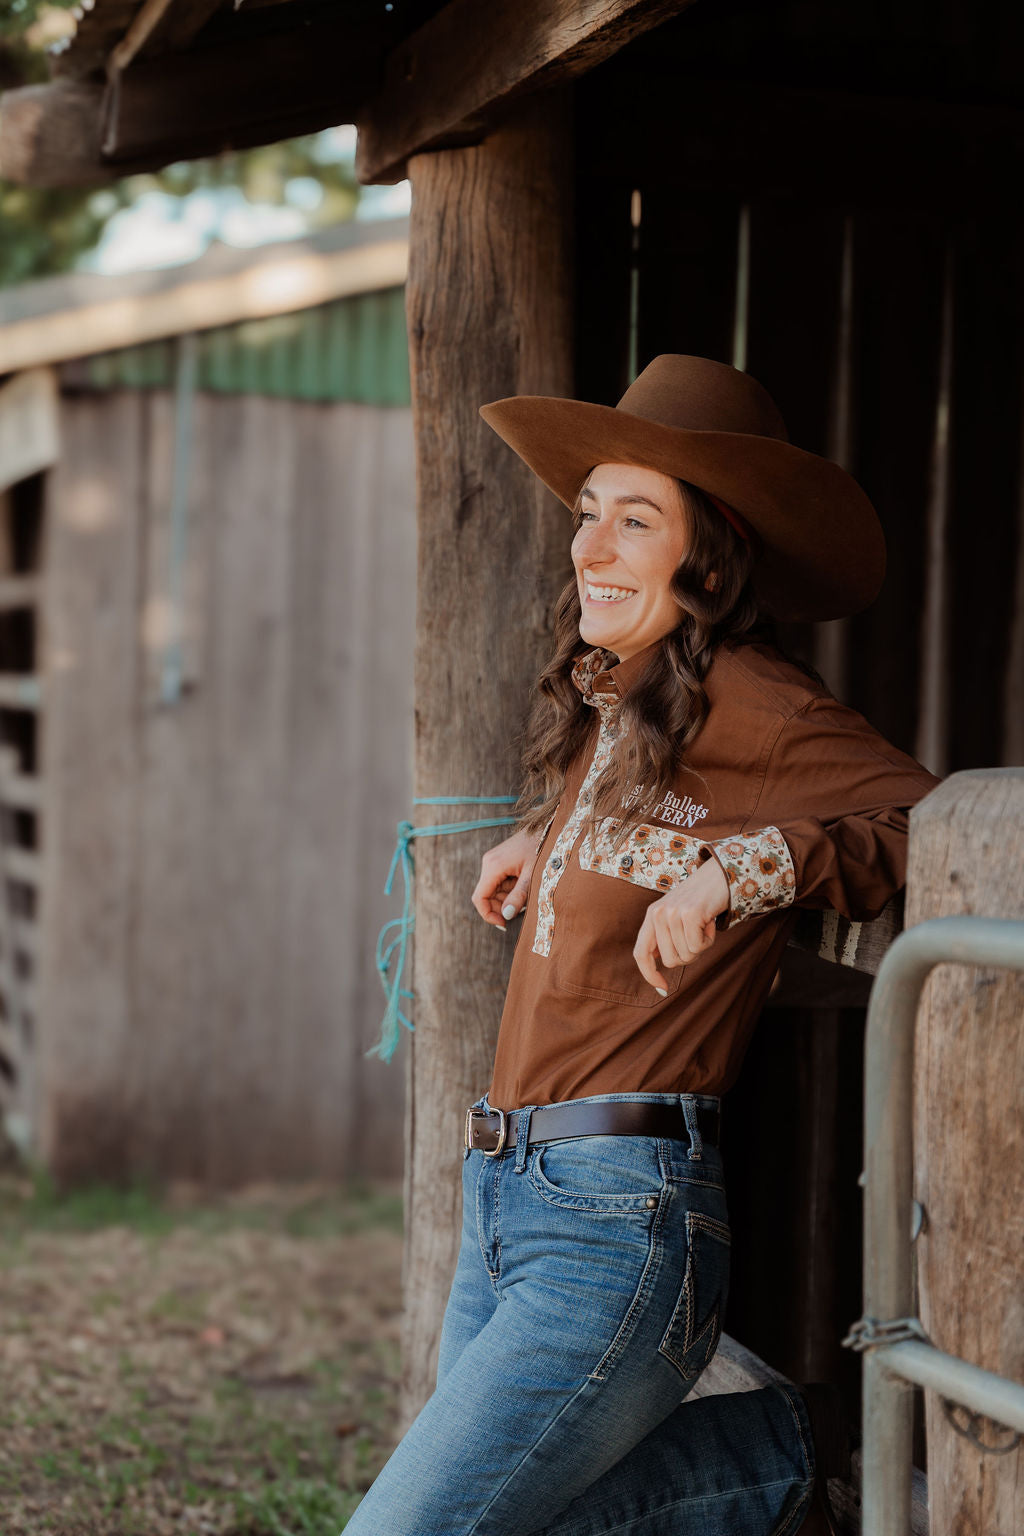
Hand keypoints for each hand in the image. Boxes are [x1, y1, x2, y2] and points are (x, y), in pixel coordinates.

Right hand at [471, 827, 543, 931]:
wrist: (549, 826)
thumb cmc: (542, 848)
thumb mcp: (533, 875)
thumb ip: (519, 896)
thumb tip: (507, 915)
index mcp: (493, 866)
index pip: (479, 898)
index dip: (488, 915)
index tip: (504, 923)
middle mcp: (489, 863)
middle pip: (486, 895)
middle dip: (501, 907)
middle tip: (521, 912)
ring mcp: (494, 861)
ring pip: (494, 889)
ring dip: (507, 898)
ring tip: (527, 897)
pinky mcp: (501, 860)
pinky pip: (500, 881)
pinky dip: (511, 889)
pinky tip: (526, 887)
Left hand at [633, 856, 729, 991]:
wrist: (719, 876)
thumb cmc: (699, 901)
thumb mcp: (675, 915)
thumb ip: (663, 935)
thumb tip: (655, 961)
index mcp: (651, 916)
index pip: (641, 953)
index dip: (649, 974)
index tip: (662, 988)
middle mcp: (658, 914)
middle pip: (670, 960)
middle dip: (688, 955)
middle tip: (696, 935)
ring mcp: (673, 913)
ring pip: (687, 955)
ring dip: (700, 945)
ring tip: (702, 924)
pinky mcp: (690, 913)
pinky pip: (698, 946)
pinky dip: (708, 940)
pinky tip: (709, 922)